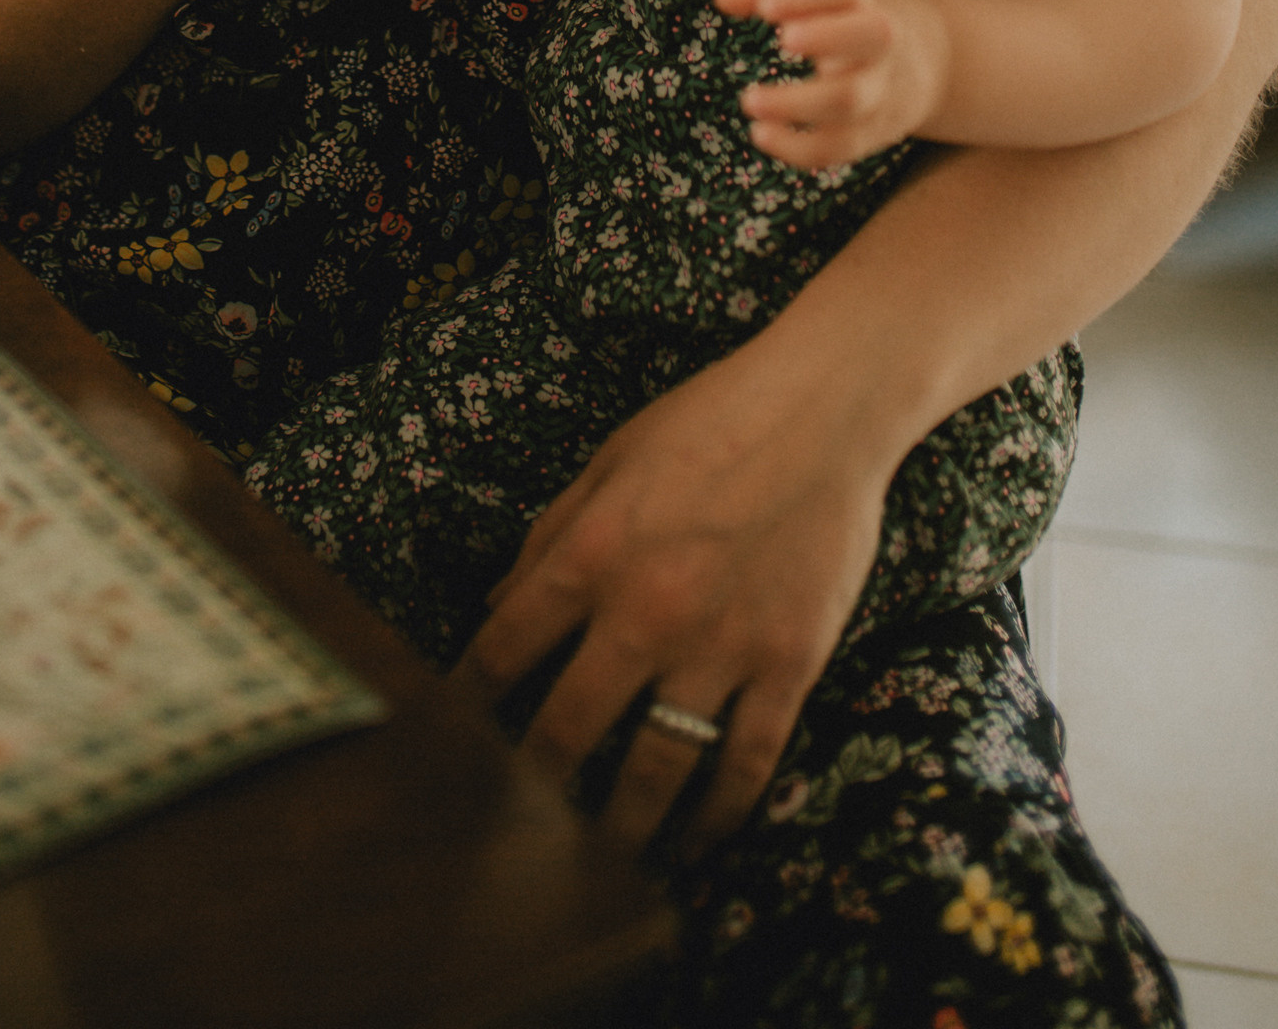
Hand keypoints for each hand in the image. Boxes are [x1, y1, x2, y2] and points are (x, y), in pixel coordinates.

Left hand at [460, 329, 891, 855]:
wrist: (825, 409)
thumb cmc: (710, 422)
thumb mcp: (610, 462)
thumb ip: (549, 538)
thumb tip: (494, 610)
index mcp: (591, 553)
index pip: (503, 652)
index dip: (467, 706)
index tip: (452, 744)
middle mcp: (646, 610)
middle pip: (567, 733)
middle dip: (531, 791)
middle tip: (512, 834)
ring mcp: (721, 646)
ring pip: (656, 771)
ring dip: (620, 830)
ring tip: (598, 867)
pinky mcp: (788, 665)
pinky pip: (747, 765)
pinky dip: (719, 816)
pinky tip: (697, 841)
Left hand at [727, 0, 950, 167]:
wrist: (934, 63)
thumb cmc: (858, 17)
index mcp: (868, 0)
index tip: (766, 7)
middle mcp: (882, 43)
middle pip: (869, 38)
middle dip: (828, 38)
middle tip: (782, 40)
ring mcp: (881, 90)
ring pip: (850, 100)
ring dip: (799, 102)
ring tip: (750, 101)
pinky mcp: (872, 133)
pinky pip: (839, 147)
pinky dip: (799, 148)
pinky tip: (761, 134)